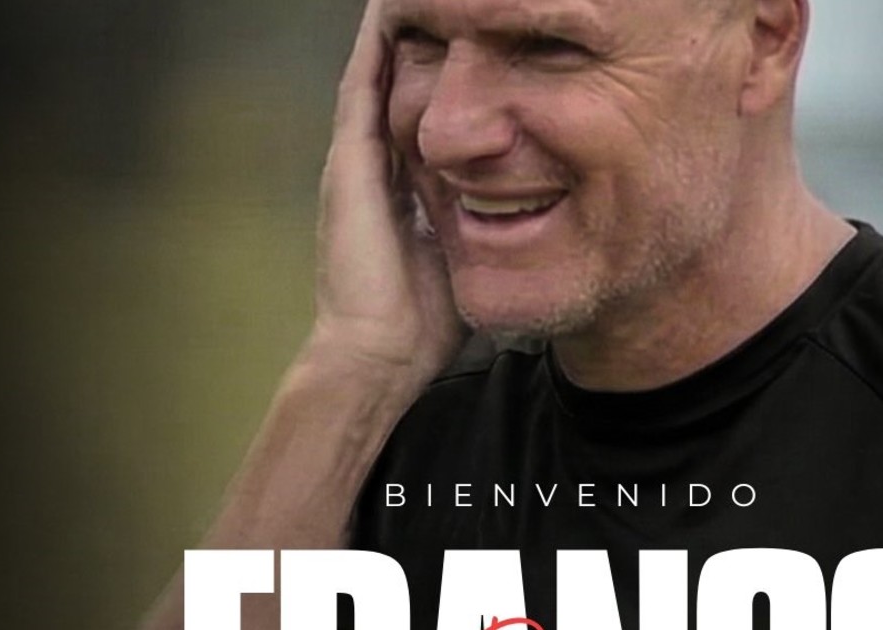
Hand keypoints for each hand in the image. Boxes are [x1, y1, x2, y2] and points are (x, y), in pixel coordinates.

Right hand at [308, 0, 465, 387]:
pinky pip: (364, 85)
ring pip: (379, 70)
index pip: (422, 108)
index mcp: (402, 181)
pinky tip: (392, 8)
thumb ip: (485, 223)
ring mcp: (356, 157)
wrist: (379, 353)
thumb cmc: (425, 317)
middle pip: (401, 78)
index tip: (478, 39)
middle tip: (449, 4)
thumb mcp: (466, 252)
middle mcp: (375, 160)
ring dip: (399, 29)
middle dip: (426, 38)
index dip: (445, 71)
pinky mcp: (350, 162)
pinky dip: (378, 45)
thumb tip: (532, 214)